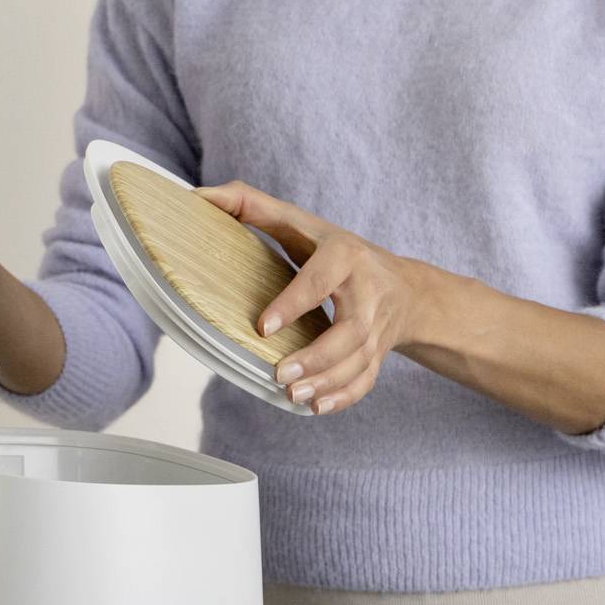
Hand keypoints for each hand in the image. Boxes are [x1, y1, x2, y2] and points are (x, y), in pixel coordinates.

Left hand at [194, 180, 425, 415]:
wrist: (405, 287)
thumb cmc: (337, 250)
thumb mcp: (300, 222)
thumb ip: (250, 205)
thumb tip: (199, 196)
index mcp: (344, 255)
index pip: (321, 280)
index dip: (294, 303)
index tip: (263, 327)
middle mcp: (367, 293)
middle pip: (351, 331)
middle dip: (317, 357)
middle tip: (280, 375)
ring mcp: (377, 328)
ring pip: (359, 361)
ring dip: (326, 382)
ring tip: (292, 396)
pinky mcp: (379, 354)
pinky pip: (367, 380)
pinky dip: (343, 397)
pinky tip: (315, 407)